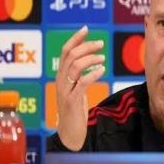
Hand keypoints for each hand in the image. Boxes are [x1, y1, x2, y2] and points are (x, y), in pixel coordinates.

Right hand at [55, 25, 105, 150]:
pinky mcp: (72, 101)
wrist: (69, 134)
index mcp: (61, 76)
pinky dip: (92, 74)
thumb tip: (91, 60)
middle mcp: (60, 81)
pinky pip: (82, 83)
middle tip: (101, 44)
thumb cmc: (74, 111)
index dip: (75, 38)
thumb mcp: (76, 90)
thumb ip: (79, 76)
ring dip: (91, 59)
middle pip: (71, 56)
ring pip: (75, 66)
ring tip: (103, 58)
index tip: (85, 28)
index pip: (65, 51)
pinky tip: (102, 70)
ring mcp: (65, 91)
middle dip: (86, 46)